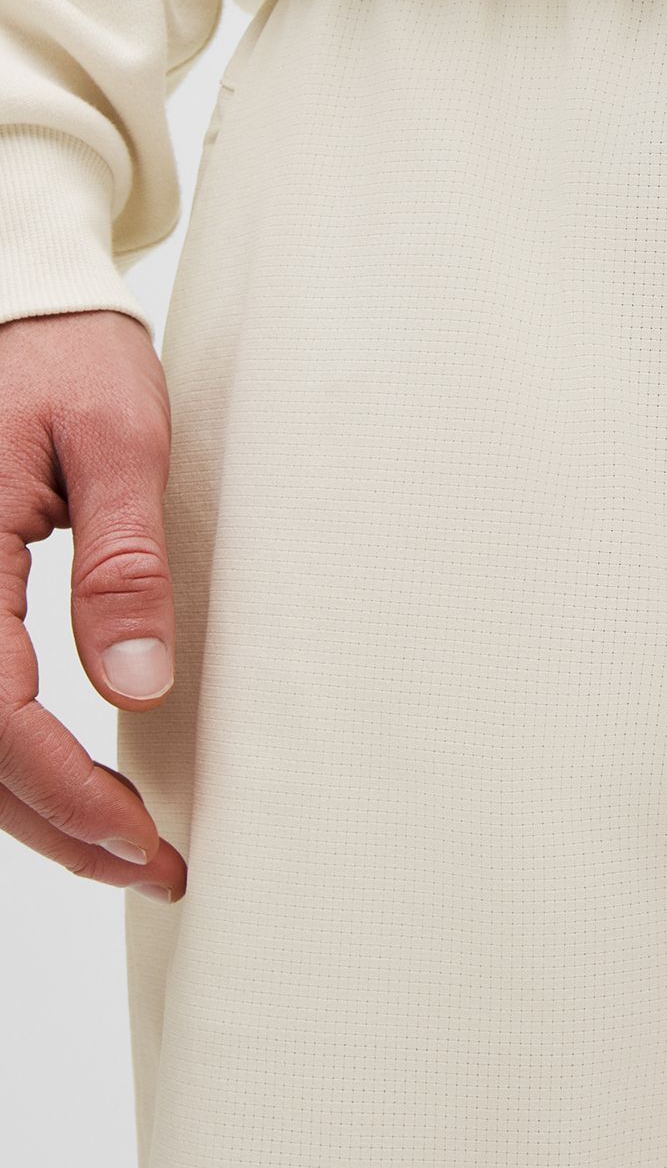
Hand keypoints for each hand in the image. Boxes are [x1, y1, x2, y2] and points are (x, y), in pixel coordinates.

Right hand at [0, 310, 185, 900]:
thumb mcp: (121, 438)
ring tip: (124, 849)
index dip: (63, 790)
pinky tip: (69, 787)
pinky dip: (9, 757)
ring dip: (30, 805)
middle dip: (54, 824)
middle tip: (152, 868)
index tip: (142, 836)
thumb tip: (138, 688)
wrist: (19, 299)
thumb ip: (124, 565)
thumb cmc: (69, 351)